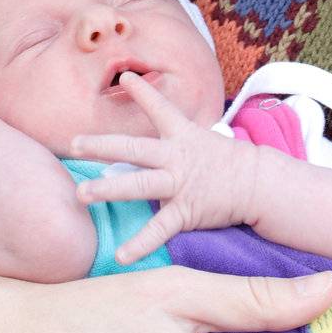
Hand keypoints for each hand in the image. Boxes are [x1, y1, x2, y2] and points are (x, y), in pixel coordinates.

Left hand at [70, 71, 260, 262]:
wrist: (257, 184)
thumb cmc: (224, 162)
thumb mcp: (197, 142)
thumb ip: (163, 147)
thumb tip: (125, 159)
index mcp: (181, 135)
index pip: (160, 107)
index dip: (143, 92)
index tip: (125, 76)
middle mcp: (176, 156)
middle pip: (134, 148)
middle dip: (102, 145)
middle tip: (74, 143)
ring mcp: (180, 184)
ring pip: (139, 185)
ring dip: (108, 189)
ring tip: (82, 194)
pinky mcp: (186, 210)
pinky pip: (159, 229)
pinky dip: (140, 244)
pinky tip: (121, 255)